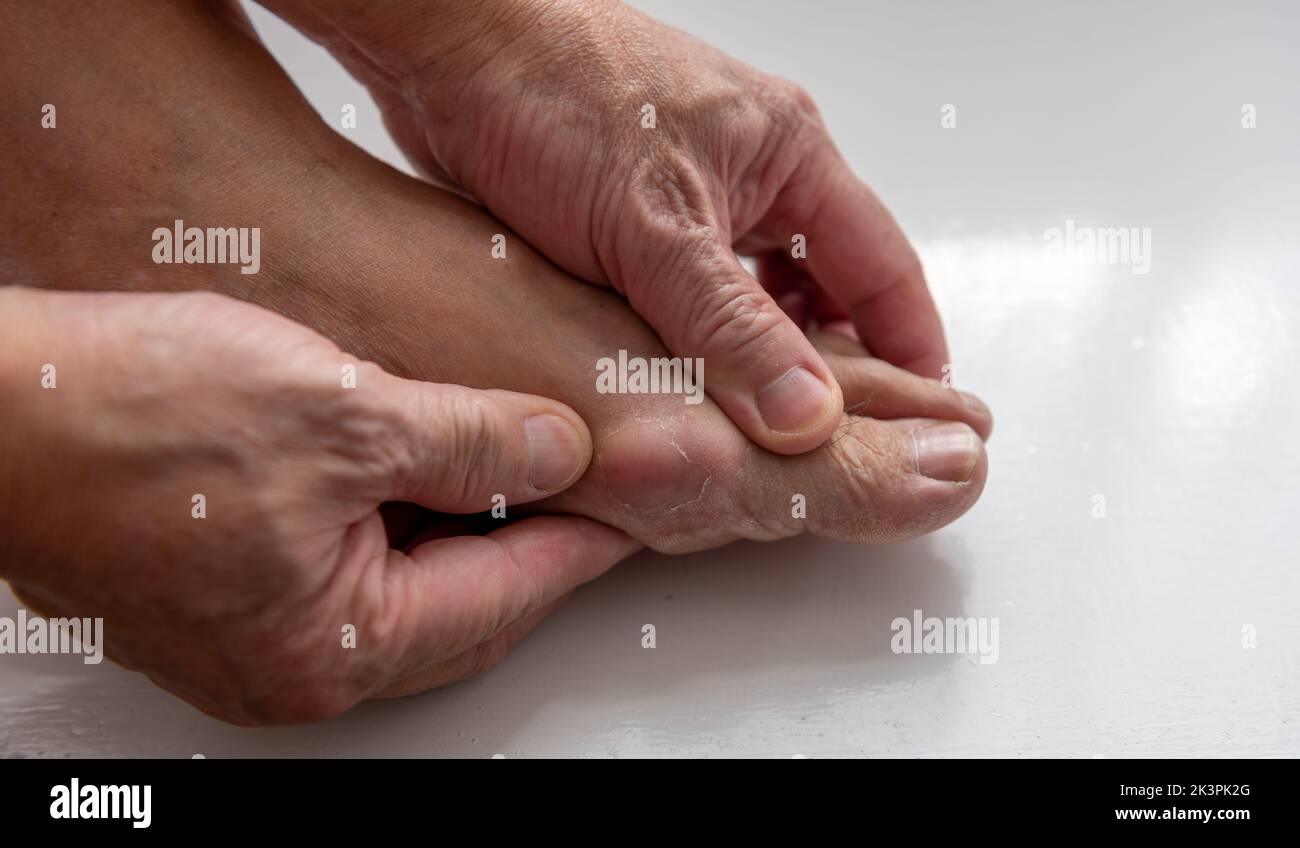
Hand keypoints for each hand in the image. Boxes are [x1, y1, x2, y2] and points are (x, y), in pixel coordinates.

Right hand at [0, 288, 637, 723]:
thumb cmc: (126, 416)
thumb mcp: (338, 412)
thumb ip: (468, 441)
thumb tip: (558, 451)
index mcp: (333, 648)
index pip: (506, 597)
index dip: (583, 541)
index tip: (636, 505)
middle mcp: (293, 664)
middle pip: (461, 608)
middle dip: (533, 544)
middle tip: (593, 487)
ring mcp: (252, 634)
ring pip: (406, 587)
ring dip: (464, 528)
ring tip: (517, 464)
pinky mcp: (223, 589)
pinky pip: (347, 567)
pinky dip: (398, 520)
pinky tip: (417, 464)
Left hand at [263, 0, 950, 454]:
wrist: (449, 51)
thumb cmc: (553, 93)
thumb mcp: (656, 231)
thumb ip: (731, 330)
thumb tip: (806, 413)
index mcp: (789, 154)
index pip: (882, 267)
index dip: (907, 347)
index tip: (918, 415)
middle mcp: (751, 171)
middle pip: (822, 287)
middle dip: (827, 362)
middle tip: (825, 441)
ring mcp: (692, 193)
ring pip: (751, 297)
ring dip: (752, 355)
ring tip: (751, 426)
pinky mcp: (635, 216)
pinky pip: (692, 295)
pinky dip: (695, 340)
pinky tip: (681, 383)